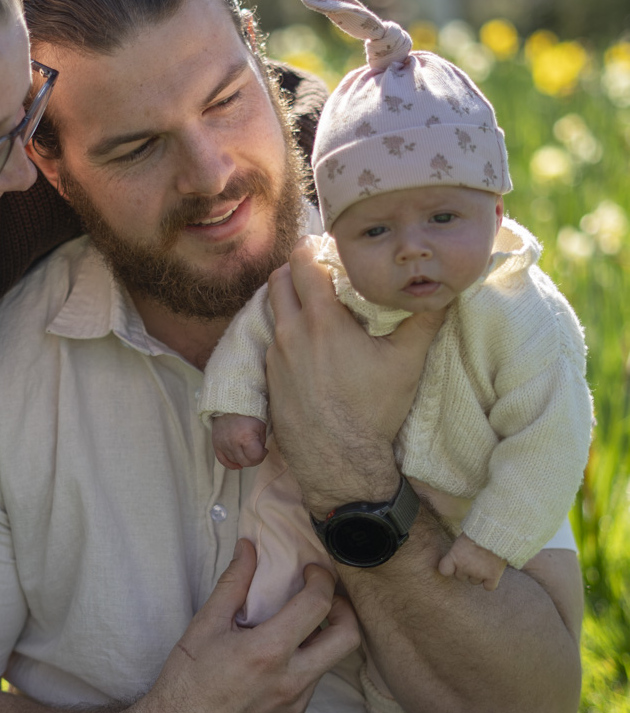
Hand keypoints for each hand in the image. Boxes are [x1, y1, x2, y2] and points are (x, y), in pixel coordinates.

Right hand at [125, 540, 360, 712]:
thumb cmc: (185, 681)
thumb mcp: (204, 625)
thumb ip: (233, 583)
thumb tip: (249, 548)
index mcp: (268, 651)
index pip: (318, 605)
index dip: (322, 579)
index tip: (313, 571)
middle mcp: (291, 680)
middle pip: (348, 638)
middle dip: (345, 610)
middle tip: (326, 598)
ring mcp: (295, 703)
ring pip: (330, 662)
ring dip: (322, 638)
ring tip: (297, 625)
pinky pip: (312, 683)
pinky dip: (305, 662)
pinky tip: (278, 657)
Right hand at [211, 414, 267, 468]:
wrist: (230, 404)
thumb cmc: (248, 415)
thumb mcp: (260, 426)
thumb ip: (261, 443)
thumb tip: (259, 454)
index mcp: (245, 438)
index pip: (255, 457)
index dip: (262, 456)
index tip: (264, 450)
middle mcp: (233, 443)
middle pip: (245, 462)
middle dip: (254, 460)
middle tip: (256, 453)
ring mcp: (223, 444)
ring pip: (235, 462)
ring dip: (243, 460)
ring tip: (247, 452)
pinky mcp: (216, 444)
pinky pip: (222, 460)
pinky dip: (230, 465)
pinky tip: (237, 465)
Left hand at [266, 238, 444, 513]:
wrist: (340, 463)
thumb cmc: (373, 412)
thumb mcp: (406, 363)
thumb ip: (423, 320)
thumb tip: (444, 291)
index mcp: (320, 321)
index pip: (302, 262)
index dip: (315, 248)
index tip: (332, 250)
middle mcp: (289, 334)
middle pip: (279, 280)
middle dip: (297, 269)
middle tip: (323, 273)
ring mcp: (274, 358)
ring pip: (273, 311)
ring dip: (290, 301)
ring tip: (319, 308)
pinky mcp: (269, 379)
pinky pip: (272, 341)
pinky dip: (287, 332)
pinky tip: (311, 344)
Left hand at [438, 534, 507, 590]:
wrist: (498, 531)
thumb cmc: (479, 531)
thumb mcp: (463, 538)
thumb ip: (459, 550)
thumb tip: (458, 554)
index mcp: (455, 556)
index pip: (444, 570)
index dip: (450, 568)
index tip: (455, 564)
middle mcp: (465, 567)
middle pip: (461, 577)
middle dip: (466, 570)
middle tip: (475, 559)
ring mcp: (479, 573)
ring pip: (475, 582)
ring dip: (478, 575)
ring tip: (485, 562)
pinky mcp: (493, 576)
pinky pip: (488, 587)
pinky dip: (490, 583)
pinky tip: (492, 573)